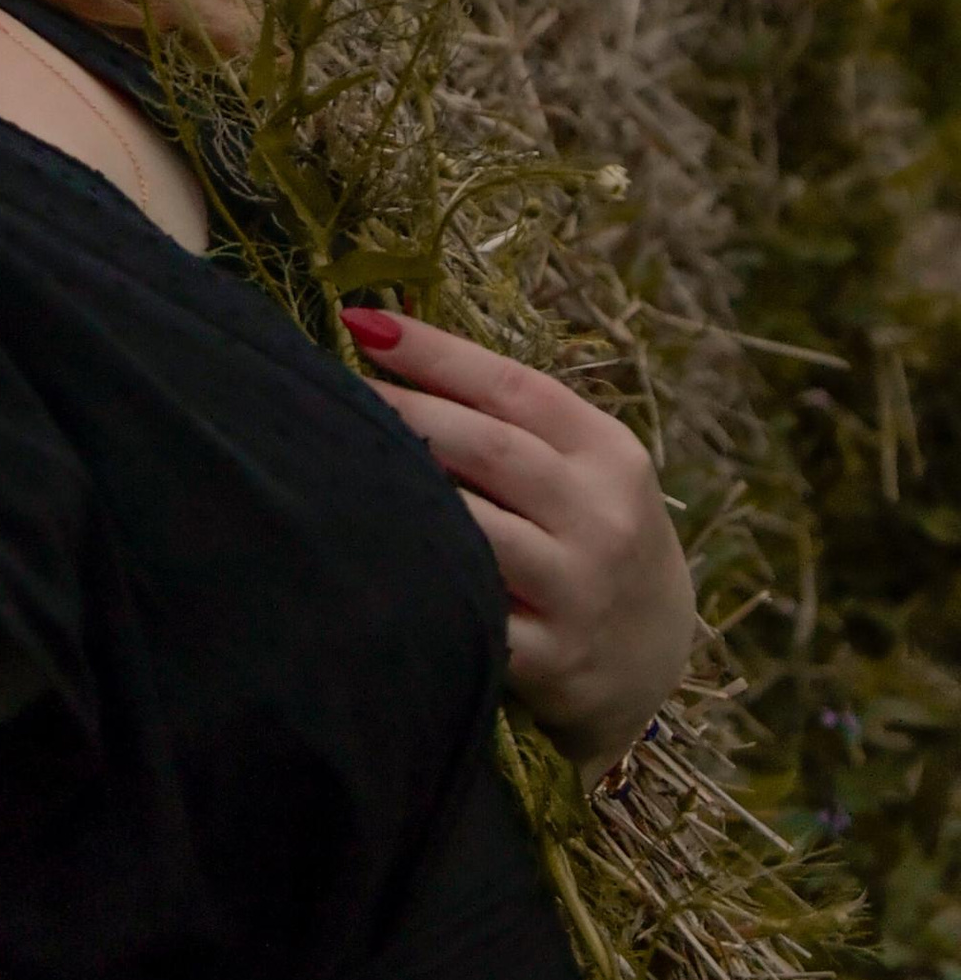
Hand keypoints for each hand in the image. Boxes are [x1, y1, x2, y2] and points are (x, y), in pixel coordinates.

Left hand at [345, 308, 697, 773]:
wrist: (651, 656)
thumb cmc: (590, 533)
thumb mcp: (585, 468)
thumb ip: (513, 418)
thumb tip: (394, 343)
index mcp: (608, 453)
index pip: (515, 387)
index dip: (434, 352)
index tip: (362, 321)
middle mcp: (601, 517)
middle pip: (488, 449)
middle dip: (402, 411)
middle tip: (328, 387)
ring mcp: (578, 591)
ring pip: (476, 528)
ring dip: (403, 490)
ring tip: (335, 457)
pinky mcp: (551, 659)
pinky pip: (471, 610)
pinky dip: (422, 575)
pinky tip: (365, 548)